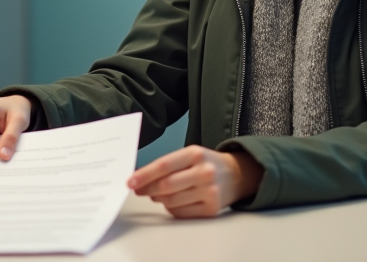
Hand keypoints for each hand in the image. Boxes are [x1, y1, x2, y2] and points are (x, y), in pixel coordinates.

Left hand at [127, 146, 263, 218]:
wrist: (236, 175)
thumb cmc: (206, 164)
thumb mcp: (190, 154)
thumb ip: (168, 164)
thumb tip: (141, 179)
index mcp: (196, 154)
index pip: (164, 166)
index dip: (144, 175)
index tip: (130, 181)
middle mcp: (204, 172)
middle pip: (166, 185)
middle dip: (147, 189)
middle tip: (138, 190)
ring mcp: (209, 192)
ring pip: (171, 201)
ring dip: (159, 199)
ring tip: (156, 194)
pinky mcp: (211, 209)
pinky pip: (181, 212)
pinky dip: (171, 208)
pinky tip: (172, 201)